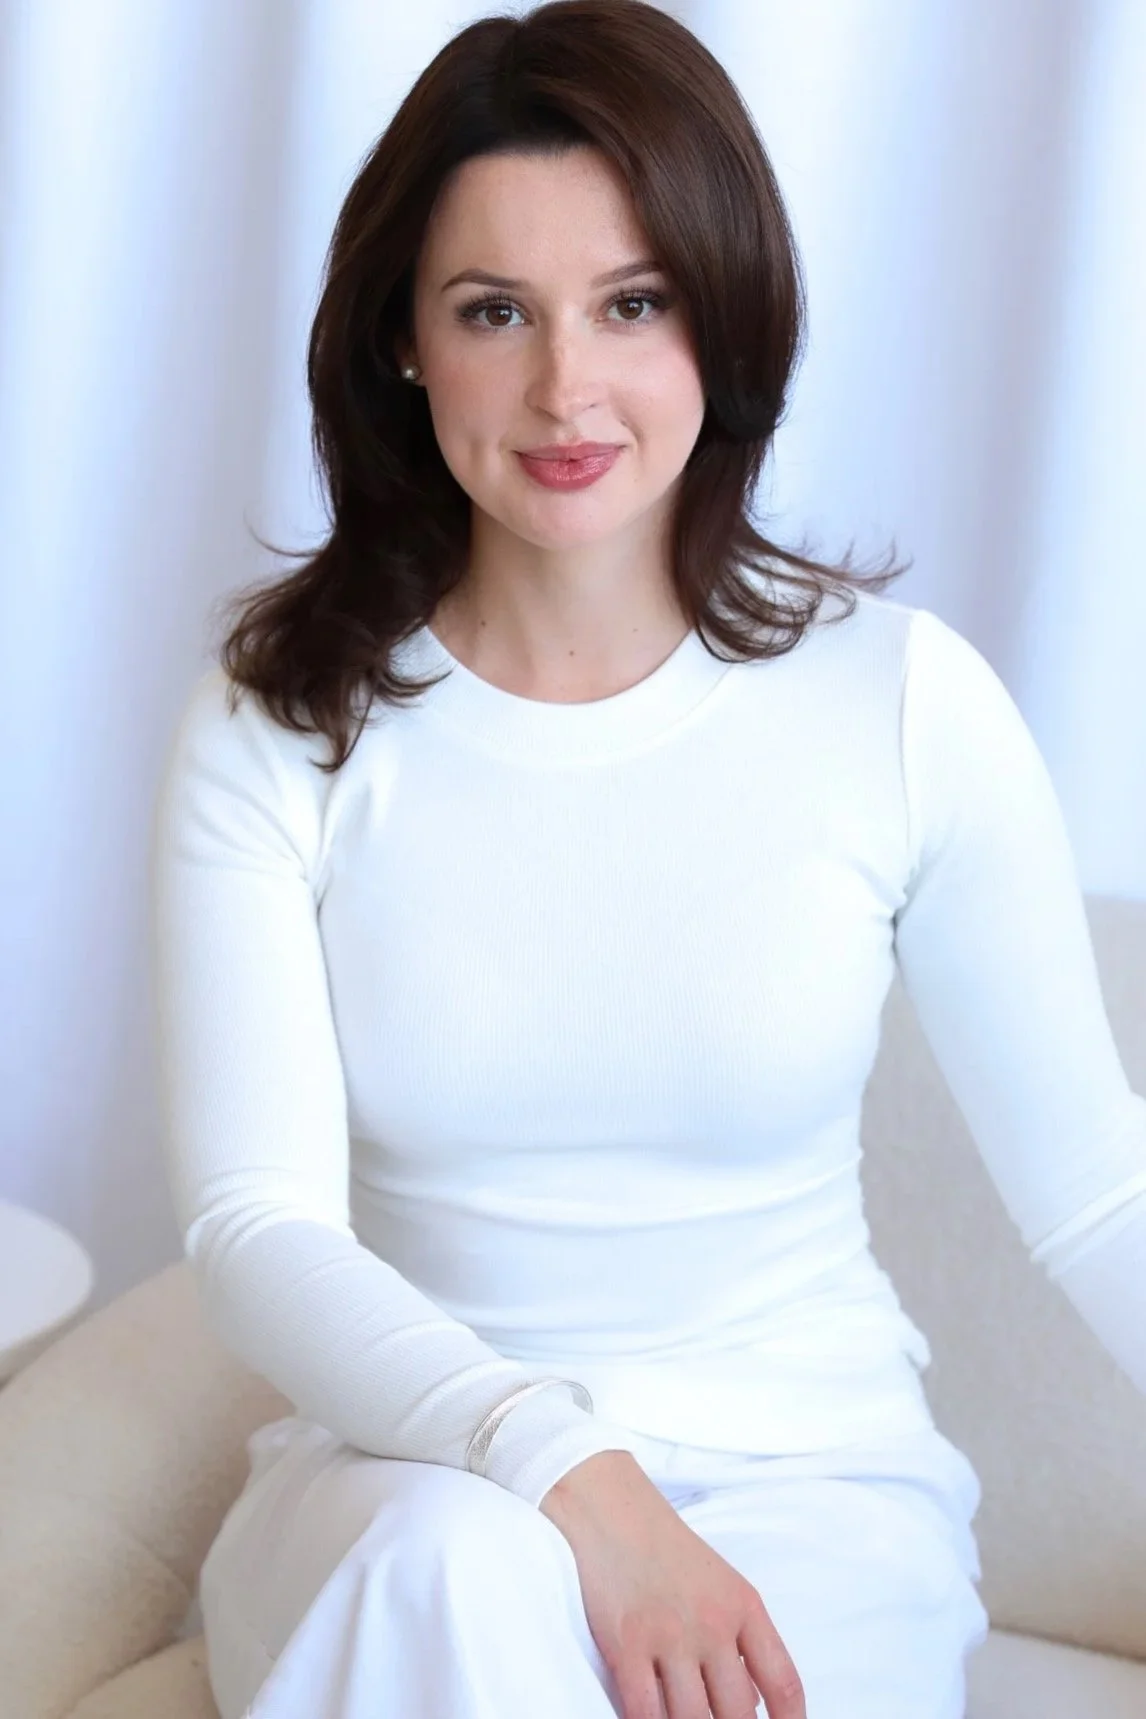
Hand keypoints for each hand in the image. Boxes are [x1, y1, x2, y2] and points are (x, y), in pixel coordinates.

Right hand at [539, 1449, 805, 1718]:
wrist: (611, 1508)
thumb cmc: (666, 1551)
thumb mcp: (721, 1585)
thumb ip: (741, 1642)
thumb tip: (754, 1705)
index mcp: (744, 1608)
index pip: (782, 1685)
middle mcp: (713, 1624)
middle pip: (738, 1716)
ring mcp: (669, 1636)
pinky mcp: (625, 1644)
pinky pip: (644, 1713)